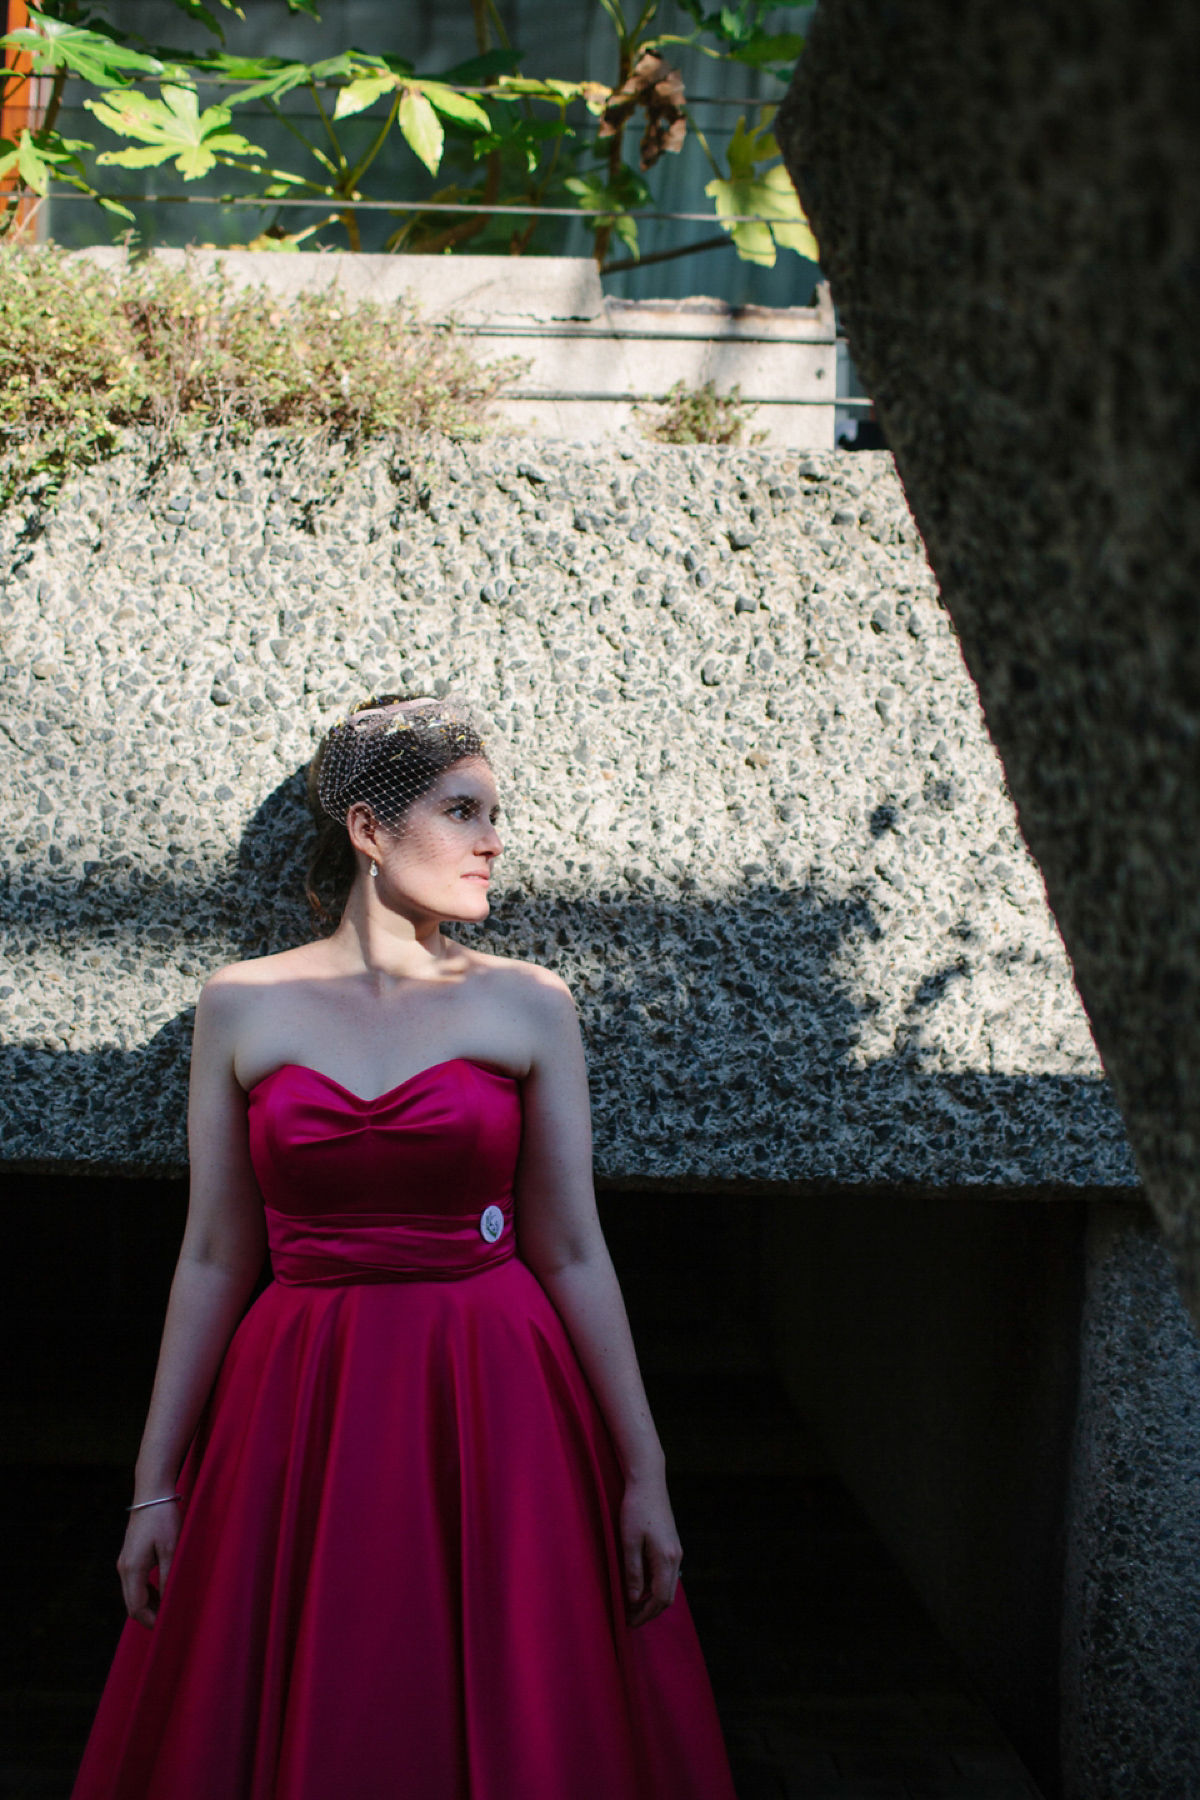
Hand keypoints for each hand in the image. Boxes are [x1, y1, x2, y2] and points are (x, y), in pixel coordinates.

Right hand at [117, 1501, 180, 1628]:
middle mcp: (124, 1568)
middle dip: (148, 1615)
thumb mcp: (170, 1549)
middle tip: (169, 1620)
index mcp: (133, 1569)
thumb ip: (167, 1577)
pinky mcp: (129, 1556)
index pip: (136, 1606)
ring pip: (132, 1594)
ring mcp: (124, 1562)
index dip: (150, 1620)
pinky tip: (161, 1592)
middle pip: (131, 1603)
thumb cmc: (163, 1520)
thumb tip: (168, 1600)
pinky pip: (134, 1583)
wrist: (151, 1495)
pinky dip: (145, 1592)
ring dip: (147, 1604)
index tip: (166, 1626)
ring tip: (168, 1608)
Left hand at [620, 1472, 681, 1627]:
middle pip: (668, 1596)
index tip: (629, 1621)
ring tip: (632, 1604)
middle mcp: (676, 1557)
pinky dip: (655, 1586)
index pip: (660, 1598)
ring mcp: (676, 1551)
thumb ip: (633, 1572)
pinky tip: (639, 1585)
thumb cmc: (636, 1509)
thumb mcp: (629, 1541)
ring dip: (652, 1599)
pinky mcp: (671, 1545)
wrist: (649, 1482)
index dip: (645, 1614)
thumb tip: (634, 1598)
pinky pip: (666, 1574)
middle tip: (629, 1617)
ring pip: (668, 1586)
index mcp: (666, 1558)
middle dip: (650, 1611)